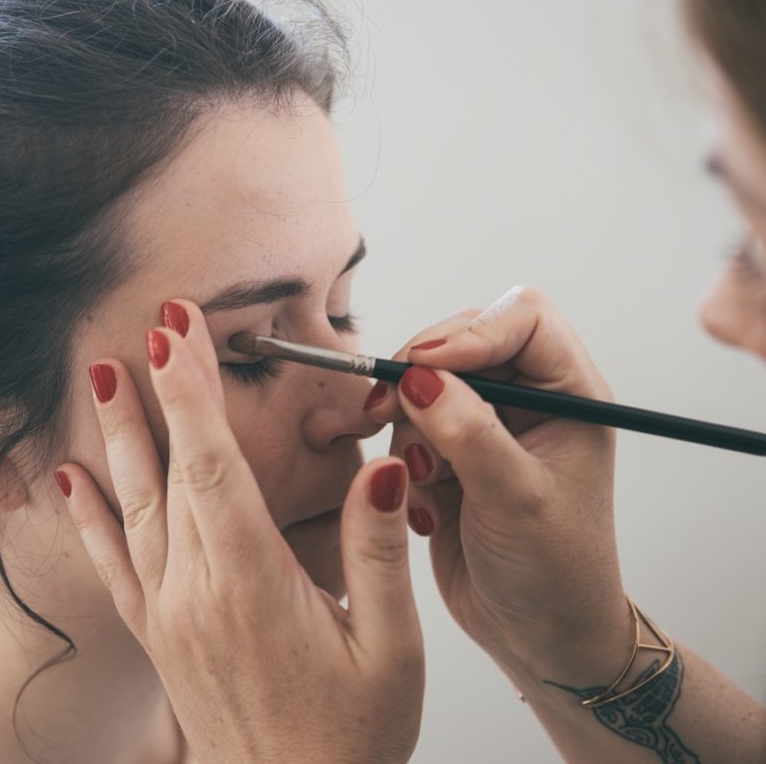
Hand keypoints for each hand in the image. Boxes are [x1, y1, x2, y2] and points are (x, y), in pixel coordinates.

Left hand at [58, 300, 423, 763]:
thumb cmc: (348, 736)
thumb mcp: (390, 646)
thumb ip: (377, 551)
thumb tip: (381, 467)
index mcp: (250, 582)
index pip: (213, 464)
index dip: (194, 393)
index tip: (180, 333)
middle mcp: (195, 590)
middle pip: (169, 469)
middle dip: (160, 390)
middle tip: (153, 325)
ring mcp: (168, 612)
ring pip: (133, 505)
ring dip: (118, 436)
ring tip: (103, 377)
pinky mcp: (158, 634)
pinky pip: (112, 562)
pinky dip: (88, 514)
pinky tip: (70, 478)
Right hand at [366, 286, 631, 685]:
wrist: (538, 638)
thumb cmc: (554, 573)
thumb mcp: (516, 500)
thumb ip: (469, 432)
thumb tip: (417, 377)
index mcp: (570, 394)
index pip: (522, 318)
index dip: (470, 332)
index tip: (424, 367)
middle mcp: (529, 399)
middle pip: (462, 340)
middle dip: (420, 376)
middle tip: (387, 410)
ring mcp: (487, 425)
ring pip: (424, 385)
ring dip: (408, 427)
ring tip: (424, 480)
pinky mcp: (450, 454)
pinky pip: (406, 428)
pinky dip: (402, 461)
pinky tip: (424, 507)